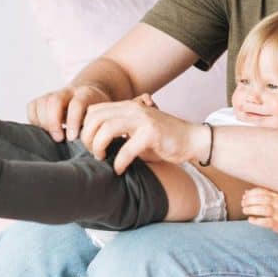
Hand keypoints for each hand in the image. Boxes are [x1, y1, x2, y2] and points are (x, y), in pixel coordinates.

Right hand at [26, 83, 109, 141]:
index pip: (76, 104)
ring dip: (44, 122)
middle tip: (59, 139)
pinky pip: (32, 107)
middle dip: (53, 122)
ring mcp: (54, 93)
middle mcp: (68, 91)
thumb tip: (95, 147)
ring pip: (42, 103)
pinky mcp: (43, 99)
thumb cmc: (97, 114)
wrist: (90, 95)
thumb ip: (98, 127)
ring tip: (52, 137)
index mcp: (86, 93)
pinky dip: (34, 119)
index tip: (72, 138)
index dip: (73, 121)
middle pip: (54, 101)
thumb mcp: (102, 117)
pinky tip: (43, 130)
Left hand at [80, 97, 206, 174]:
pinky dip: (119, 162)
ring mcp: (142, 119)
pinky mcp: (151, 133)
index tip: (88, 145)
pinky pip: (126, 148)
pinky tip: (119, 170)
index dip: (86, 128)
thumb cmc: (162, 140)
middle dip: (88, 138)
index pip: (94, 111)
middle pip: (95, 118)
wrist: (191, 139)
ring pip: (106, 129)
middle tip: (95, 154)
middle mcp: (133, 109)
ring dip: (99, 147)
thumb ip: (118, 130)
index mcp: (127, 106)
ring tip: (102, 158)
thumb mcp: (137, 130)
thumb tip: (91, 142)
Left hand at [242, 187, 277, 234]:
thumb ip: (261, 195)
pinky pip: (266, 222)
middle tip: (243, 203)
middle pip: (262, 200)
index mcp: (277, 195)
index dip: (252, 193)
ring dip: (251, 209)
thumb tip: (246, 192)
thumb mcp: (274, 199)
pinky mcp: (277, 224)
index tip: (244, 196)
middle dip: (250, 201)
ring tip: (244, 210)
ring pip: (263, 210)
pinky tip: (250, 219)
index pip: (262, 191)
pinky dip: (256, 221)